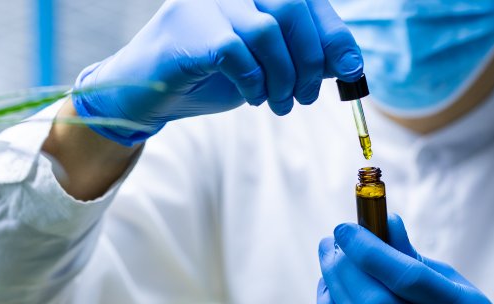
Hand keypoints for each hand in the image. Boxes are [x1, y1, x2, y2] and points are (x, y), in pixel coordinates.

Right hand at [72, 0, 362, 144]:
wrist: (142, 95)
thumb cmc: (205, 76)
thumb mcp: (263, 67)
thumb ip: (300, 57)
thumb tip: (347, 61)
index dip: (334, 33)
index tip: (351, 68)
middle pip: (292, 5)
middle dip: (311, 58)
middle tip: (306, 97)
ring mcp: (203, 2)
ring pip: (267, 29)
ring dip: (283, 77)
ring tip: (278, 103)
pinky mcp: (184, 28)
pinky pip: (235, 51)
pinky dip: (252, 81)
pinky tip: (251, 96)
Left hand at [316, 215, 493, 303]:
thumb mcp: (452, 285)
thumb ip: (412, 257)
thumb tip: (378, 221)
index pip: (407, 278)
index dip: (368, 251)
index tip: (343, 229)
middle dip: (343, 268)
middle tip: (330, 243)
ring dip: (333, 287)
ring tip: (329, 262)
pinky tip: (329, 293)